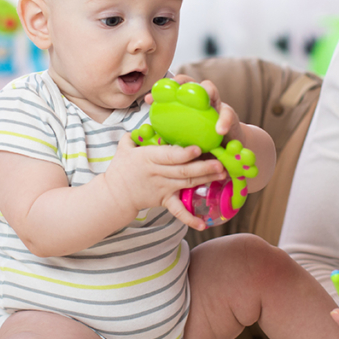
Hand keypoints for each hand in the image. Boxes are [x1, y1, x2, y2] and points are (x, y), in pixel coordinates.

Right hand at [103, 133, 227, 229]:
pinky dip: (190, 218)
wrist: (115, 194)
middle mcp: (157, 174)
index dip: (184, 154)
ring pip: (187, 184)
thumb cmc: (122, 167)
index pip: (168, 156)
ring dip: (206, 180)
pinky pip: (178, 211)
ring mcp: (162, 188)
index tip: (198, 148)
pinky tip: (203, 224)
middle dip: (204, 167)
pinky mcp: (165, 200)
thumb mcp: (125, 146)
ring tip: (223, 175)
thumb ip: (137, 132)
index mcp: (148, 158)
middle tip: (221, 163)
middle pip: (183, 171)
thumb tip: (148, 114)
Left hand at [150, 75, 246, 146]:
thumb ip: (169, 133)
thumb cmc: (201, 144)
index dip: (159, 91)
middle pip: (190, 82)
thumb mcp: (182, 138)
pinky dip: (223, 121)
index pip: (172, 91)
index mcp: (186, 105)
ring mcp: (216, 106)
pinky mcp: (230, 116)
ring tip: (201, 103)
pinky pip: (227, 114)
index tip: (148, 99)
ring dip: (205, 92)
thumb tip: (146, 134)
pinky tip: (219, 130)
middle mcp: (200, 101)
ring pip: (210, 89)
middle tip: (175, 91)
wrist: (226, 150)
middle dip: (181, 82)